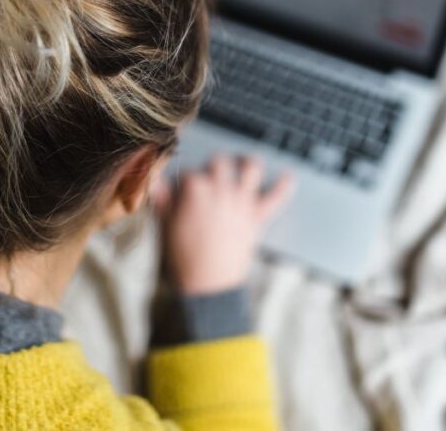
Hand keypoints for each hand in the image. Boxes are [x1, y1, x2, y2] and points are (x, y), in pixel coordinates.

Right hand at [151, 154, 293, 294]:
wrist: (208, 284)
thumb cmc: (184, 258)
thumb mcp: (165, 227)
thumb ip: (163, 201)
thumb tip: (157, 183)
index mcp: (195, 190)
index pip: (189, 173)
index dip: (185, 181)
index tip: (182, 191)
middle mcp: (221, 190)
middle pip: (219, 162)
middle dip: (213, 165)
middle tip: (209, 175)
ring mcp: (241, 202)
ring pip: (250, 169)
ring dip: (247, 163)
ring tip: (243, 162)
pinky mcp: (256, 217)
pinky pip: (275, 198)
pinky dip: (283, 187)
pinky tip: (288, 177)